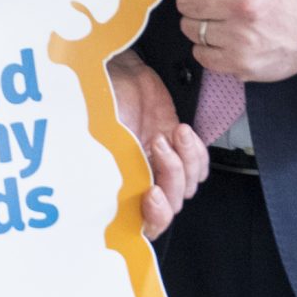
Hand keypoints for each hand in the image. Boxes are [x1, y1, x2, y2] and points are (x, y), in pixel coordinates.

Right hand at [109, 50, 210, 239]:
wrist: (117, 72)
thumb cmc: (99, 102)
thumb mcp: (97, 137)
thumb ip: (108, 168)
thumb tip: (109, 191)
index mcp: (119, 187)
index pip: (144, 224)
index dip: (153, 218)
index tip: (150, 192)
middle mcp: (142, 181)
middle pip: (171, 205)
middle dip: (172, 180)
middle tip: (159, 146)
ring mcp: (162, 166)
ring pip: (188, 185)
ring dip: (184, 161)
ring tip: (169, 133)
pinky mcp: (177, 147)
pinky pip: (199, 164)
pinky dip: (196, 152)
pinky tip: (182, 133)